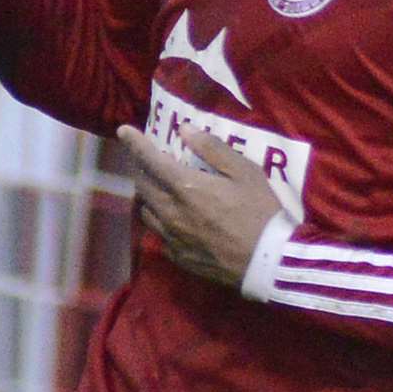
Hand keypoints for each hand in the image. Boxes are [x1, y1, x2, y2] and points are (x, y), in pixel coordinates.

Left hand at [117, 125, 283, 288]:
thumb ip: (212, 148)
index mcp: (186, 187)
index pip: (149, 160)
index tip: (123, 131)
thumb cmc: (260, 210)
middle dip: (140, 168)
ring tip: (159, 187)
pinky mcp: (179, 257)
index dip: (134, 143)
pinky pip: (159, 234)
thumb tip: (184, 130)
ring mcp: (173, 238)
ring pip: (146, 212)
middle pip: (142, 186)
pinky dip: (160, 220)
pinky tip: (173, 219)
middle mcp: (171, 212)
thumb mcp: (244, 171)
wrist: (269, 261)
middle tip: (148, 159)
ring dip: (148, 195)